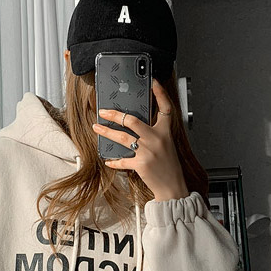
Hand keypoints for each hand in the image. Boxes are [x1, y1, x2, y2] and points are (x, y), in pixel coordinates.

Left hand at [99, 72, 182, 199]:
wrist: (173, 188)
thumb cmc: (169, 166)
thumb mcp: (166, 145)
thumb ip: (154, 134)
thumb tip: (134, 125)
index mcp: (165, 132)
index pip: (165, 108)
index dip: (160, 94)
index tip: (153, 82)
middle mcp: (157, 139)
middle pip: (132, 120)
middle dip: (115, 115)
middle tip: (104, 111)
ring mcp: (148, 151)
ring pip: (122, 137)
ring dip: (107, 132)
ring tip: (97, 127)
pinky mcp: (141, 164)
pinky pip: (122, 160)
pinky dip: (114, 161)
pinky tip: (108, 160)